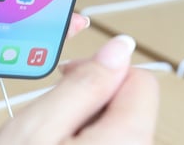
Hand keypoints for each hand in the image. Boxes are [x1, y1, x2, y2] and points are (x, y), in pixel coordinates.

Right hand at [0, 35, 157, 143]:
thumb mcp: (40, 127)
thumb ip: (85, 84)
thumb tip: (120, 47)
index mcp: (129, 137)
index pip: (142, 78)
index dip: (103, 69)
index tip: (68, 78)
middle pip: (129, 103)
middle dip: (91, 98)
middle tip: (50, 114)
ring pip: (115, 125)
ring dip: (83, 122)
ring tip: (47, 138)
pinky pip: (106, 142)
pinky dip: (82, 140)